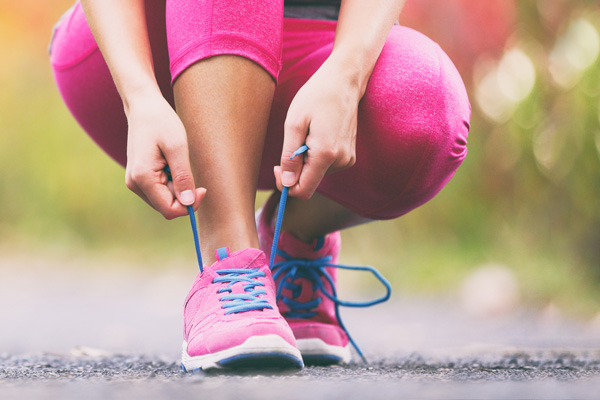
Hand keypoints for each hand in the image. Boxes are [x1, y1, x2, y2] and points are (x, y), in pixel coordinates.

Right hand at [124, 91, 204, 218]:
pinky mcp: (139, 178)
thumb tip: (188, 203)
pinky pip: (160, 191)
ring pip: (164, 200)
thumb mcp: (177, 147)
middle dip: (183, 195)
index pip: (169, 210)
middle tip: (190, 171)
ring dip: (177, 188)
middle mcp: (135, 184)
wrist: (143, 106)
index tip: (202, 188)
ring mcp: (135, 182)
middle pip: (167, 207)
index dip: (189, 205)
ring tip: (176, 163)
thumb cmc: (161, 121)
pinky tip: (170, 164)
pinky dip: (171, 182)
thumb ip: (183, 177)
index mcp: (143, 177)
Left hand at [274, 57, 360, 198]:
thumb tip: (287, 184)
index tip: (277, 167)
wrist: (344, 80)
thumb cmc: (316, 96)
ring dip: (306, 160)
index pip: (304, 190)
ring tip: (307, 134)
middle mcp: (341, 161)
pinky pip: (326, 166)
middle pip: (310, 182)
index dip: (286, 185)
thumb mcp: (294, 123)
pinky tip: (317, 135)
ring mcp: (347, 159)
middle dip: (295, 169)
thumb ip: (289, 157)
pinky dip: (316, 156)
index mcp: (326, 154)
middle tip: (291, 142)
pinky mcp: (349, 156)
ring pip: (317, 174)